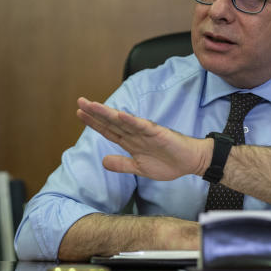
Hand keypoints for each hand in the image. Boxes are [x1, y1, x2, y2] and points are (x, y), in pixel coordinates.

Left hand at [76, 97, 210, 180]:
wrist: (191, 162)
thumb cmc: (168, 163)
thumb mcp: (139, 168)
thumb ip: (122, 164)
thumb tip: (103, 162)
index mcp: (130, 142)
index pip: (108, 130)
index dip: (94, 122)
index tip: (79, 113)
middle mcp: (135, 134)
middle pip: (111, 122)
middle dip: (95, 112)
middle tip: (80, 101)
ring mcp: (145, 132)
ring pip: (123, 121)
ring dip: (108, 113)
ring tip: (93, 105)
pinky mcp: (157, 133)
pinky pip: (142, 126)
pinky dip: (131, 120)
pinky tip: (120, 115)